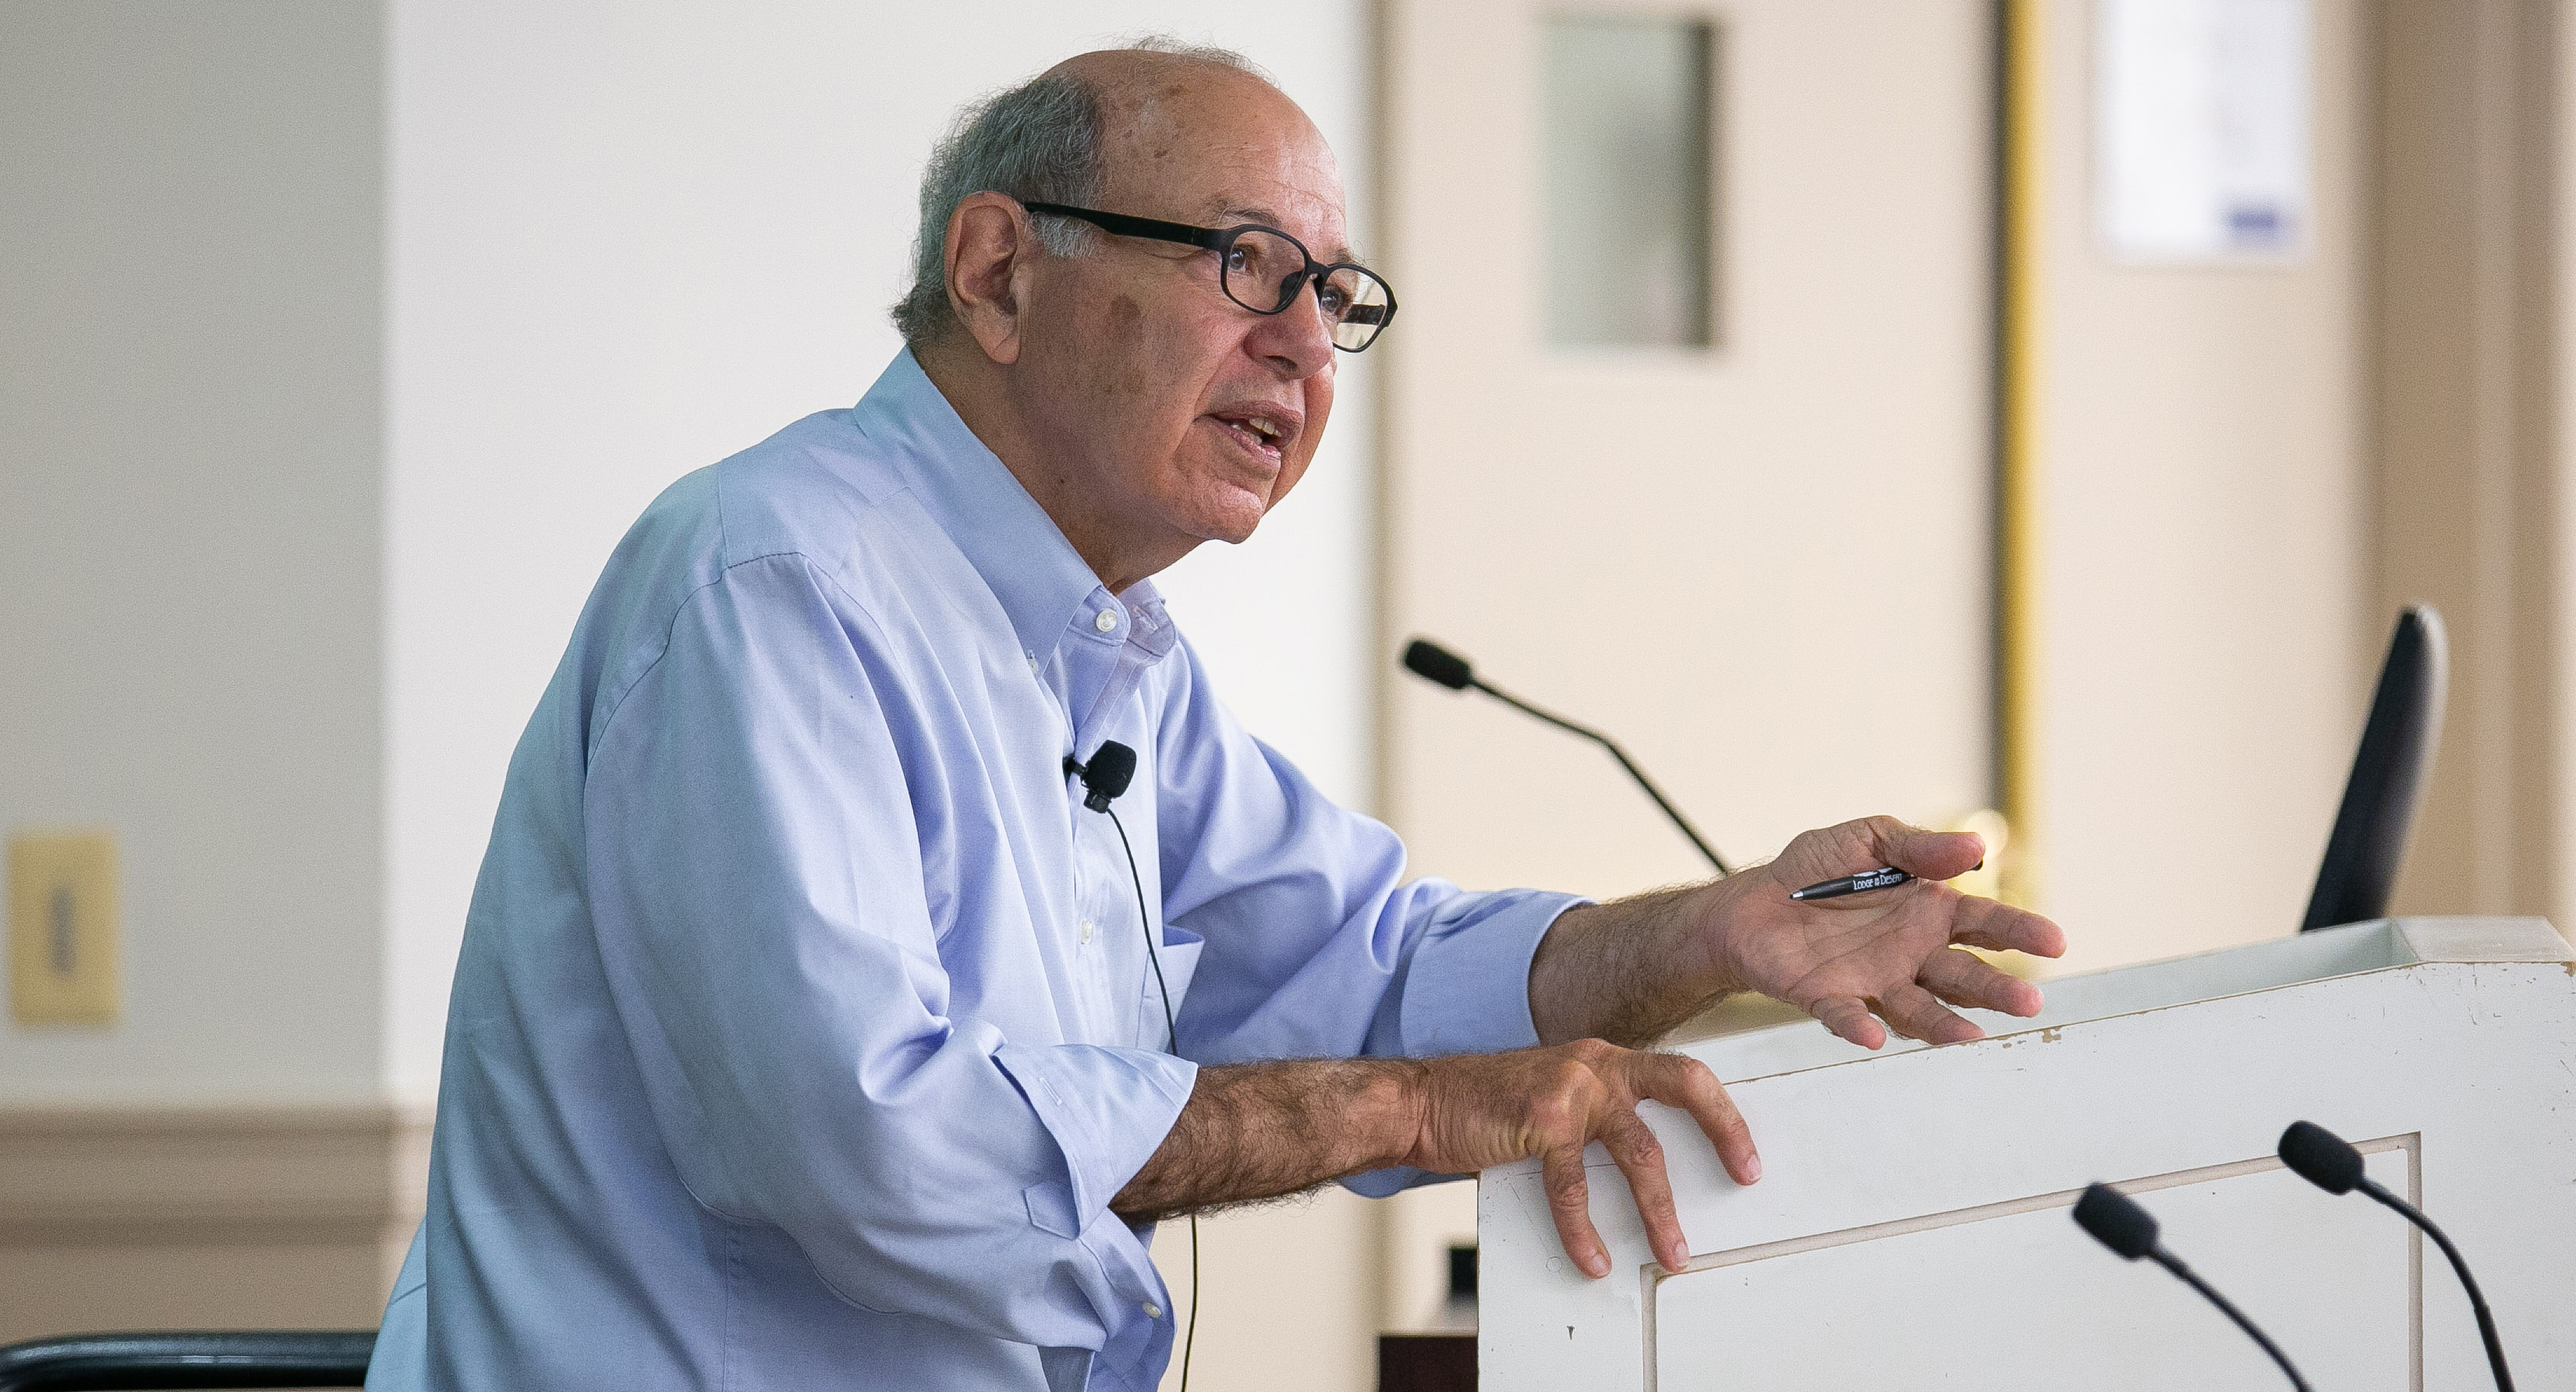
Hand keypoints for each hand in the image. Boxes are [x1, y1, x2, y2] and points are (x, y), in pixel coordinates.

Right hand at [1400, 1040, 1756, 1278]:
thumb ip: (1596, 1117)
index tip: (1743, 1152)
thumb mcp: (1553, 1096)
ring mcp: (1570, 1089)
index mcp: (1603, 1060)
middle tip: (1745, 1173)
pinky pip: (1573, 1188)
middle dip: (1724, 1128)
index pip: (1680, 1074)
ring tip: (1672, 1249)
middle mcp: (1595, 1065)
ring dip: (1660, 1209)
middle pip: (1683, 1085)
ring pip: (1639, 1152)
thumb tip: (1641, 1169)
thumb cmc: (1483, 1107)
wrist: (1420, 1102)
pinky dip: (1584, 1232)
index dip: (1720, 1111)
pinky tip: (1592, 1256)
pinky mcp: (1542, 1121)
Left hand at [1708, 816, 2065, 1048]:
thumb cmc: (1816, 869)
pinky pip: (1846, 1015)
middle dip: (1997, 989)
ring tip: (1972, 1037)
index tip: (2056, 942)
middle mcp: (1911, 954)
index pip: (1985, 923)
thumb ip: (1918, 846)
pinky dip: (1858, 1026)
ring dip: (1945, 1023)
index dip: (2020, 933)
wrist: (1751, 902)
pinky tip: (1872, 1036)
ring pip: (1920, 1008)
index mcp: (1928, 911)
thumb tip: (1975, 846)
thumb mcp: (1868, 839)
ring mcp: (1874, 982)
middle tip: (2029, 1002)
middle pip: (1964, 975)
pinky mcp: (1829, 999)